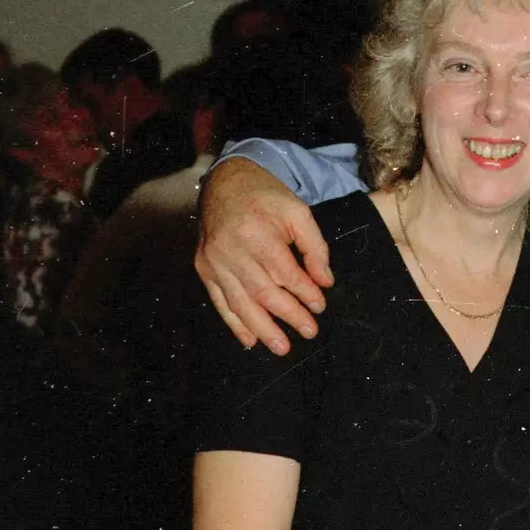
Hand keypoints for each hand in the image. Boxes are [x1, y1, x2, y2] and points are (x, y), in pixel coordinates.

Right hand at [195, 157, 333, 353]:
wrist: (225, 183)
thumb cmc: (265, 198)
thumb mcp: (297, 211)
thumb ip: (314, 247)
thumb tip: (325, 281)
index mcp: (256, 232)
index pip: (284, 272)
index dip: (304, 292)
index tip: (320, 306)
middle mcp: (230, 249)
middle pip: (263, 292)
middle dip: (288, 316)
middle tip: (310, 331)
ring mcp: (214, 261)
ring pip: (240, 302)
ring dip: (262, 328)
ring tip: (282, 347)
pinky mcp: (204, 269)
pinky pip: (219, 301)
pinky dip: (234, 323)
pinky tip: (251, 339)